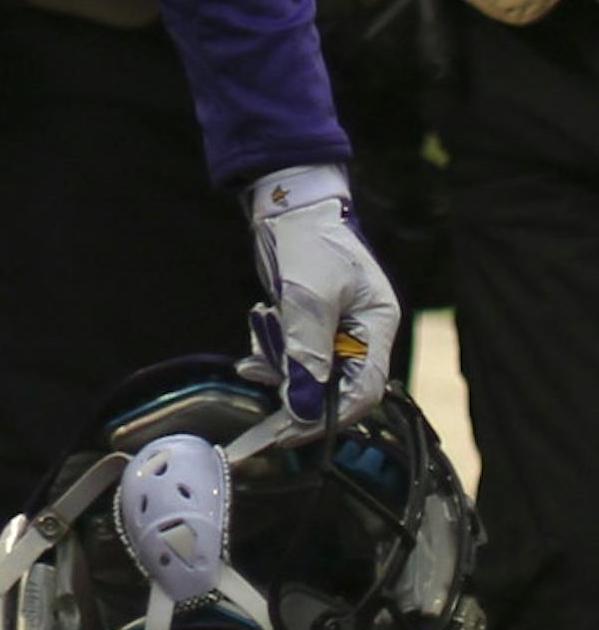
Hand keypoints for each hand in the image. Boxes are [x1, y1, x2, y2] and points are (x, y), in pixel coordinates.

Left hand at [237, 163, 398, 433]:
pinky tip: (253, 352)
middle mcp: (361, 331)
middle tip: (265, 430)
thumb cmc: (307, 237)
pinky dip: (273, 355)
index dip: (329, 414)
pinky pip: (293, 354)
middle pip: (335, 386)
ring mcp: (335, 326)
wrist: (284, 198)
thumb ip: (306, 352)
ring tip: (256, 353)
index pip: (362, 389)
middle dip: (299, 401)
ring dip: (280, 368)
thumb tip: (302, 409)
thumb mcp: (306, 296)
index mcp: (376, 324)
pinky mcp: (309, 319)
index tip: (293, 431)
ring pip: (309, 371)